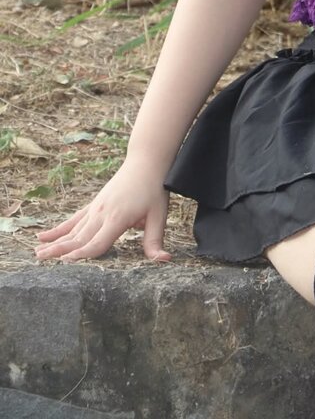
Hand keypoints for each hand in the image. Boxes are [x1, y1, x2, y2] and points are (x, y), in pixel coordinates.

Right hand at [33, 157, 171, 262]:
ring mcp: (96, 208)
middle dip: (60, 251)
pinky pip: (74, 219)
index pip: (97, 242)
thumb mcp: (159, 215)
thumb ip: (155, 240)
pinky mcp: (94, 204)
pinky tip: (42, 236)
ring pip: (72, 230)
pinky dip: (59, 229)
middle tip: (40, 261)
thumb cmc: (154, 189)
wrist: (146, 162)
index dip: (82, 255)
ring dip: (55, 242)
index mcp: (117, 218)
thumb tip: (164, 260)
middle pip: (79, 237)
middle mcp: (102, 213)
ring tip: (37, 253)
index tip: (65, 264)